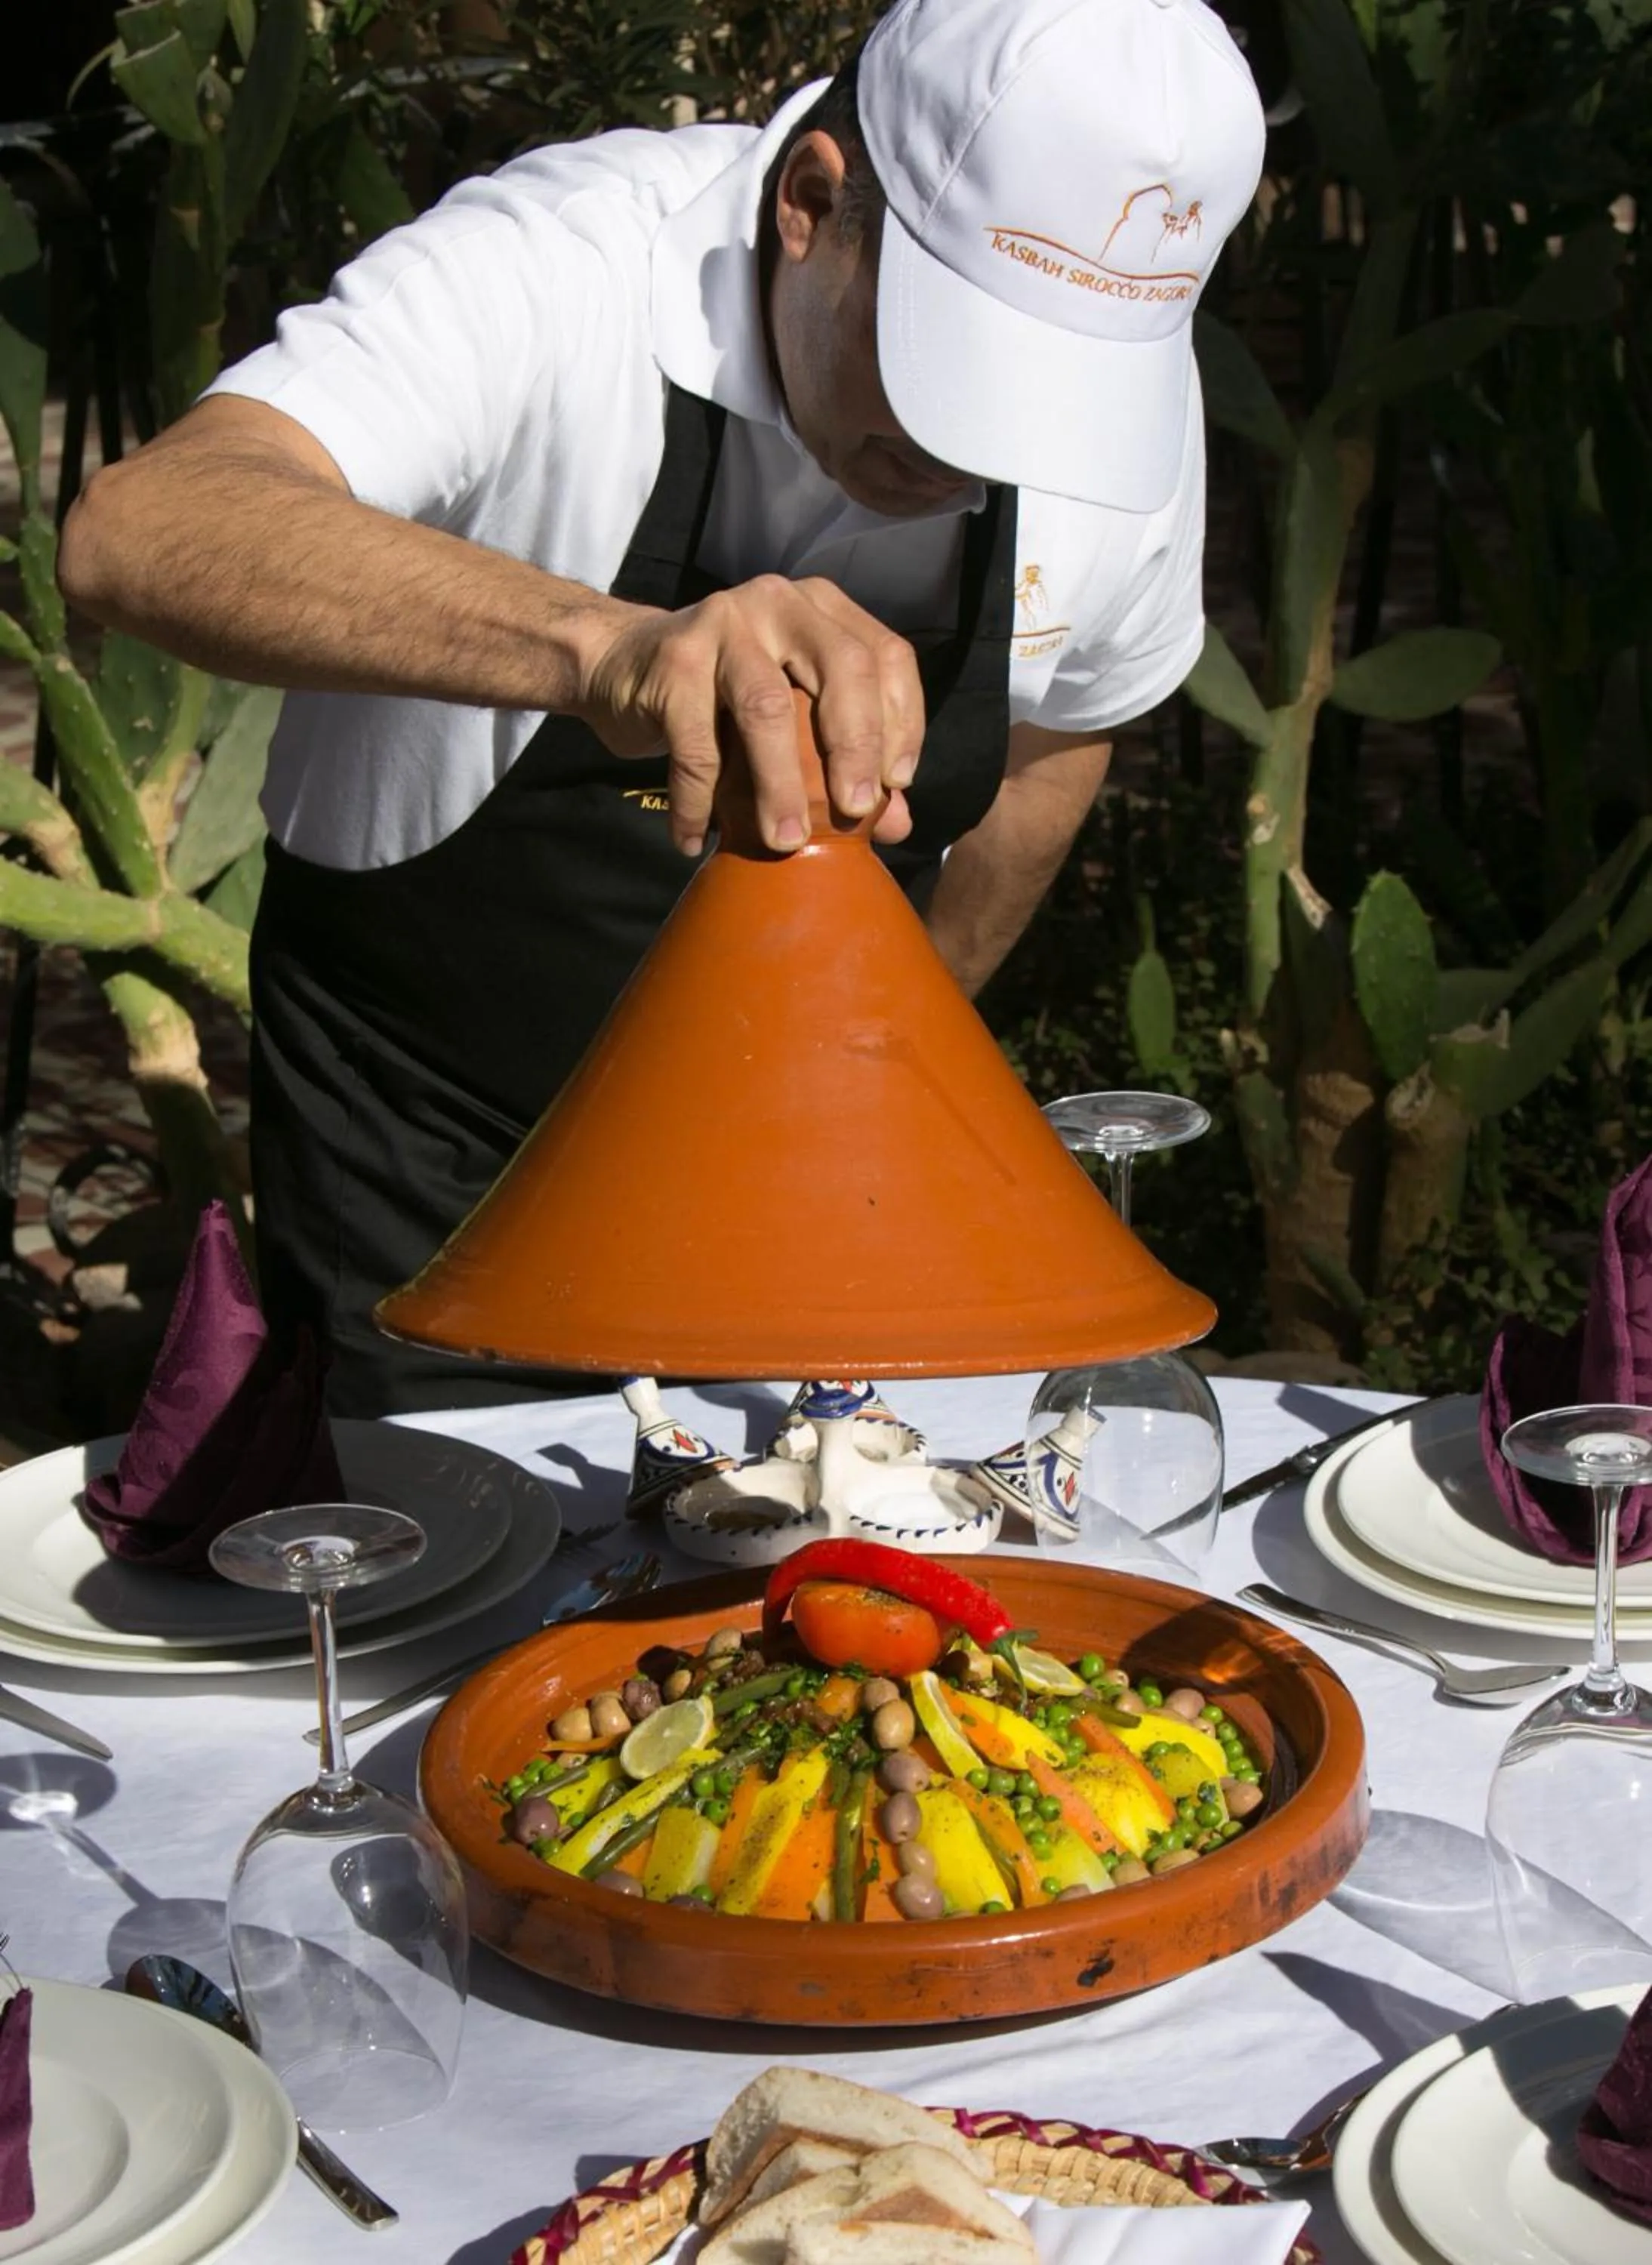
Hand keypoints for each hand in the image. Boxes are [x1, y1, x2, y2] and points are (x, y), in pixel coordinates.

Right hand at [573, 575, 923, 855]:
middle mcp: (778, 602)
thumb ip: (843, 761)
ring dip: (779, 784)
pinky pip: (696, 744)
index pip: (885, 656)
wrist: (621, 664)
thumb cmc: (721, 696)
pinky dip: (698, 801)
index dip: (902, 722)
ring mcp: (722, 624)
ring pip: (767, 707)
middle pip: (841, 669)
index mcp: (821, 609)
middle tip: (855, 812)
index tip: (895, 785)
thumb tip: (897, 826)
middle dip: (855, 747)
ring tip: (784, 841)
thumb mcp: (790, 718)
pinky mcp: (672, 660)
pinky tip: (694, 839)